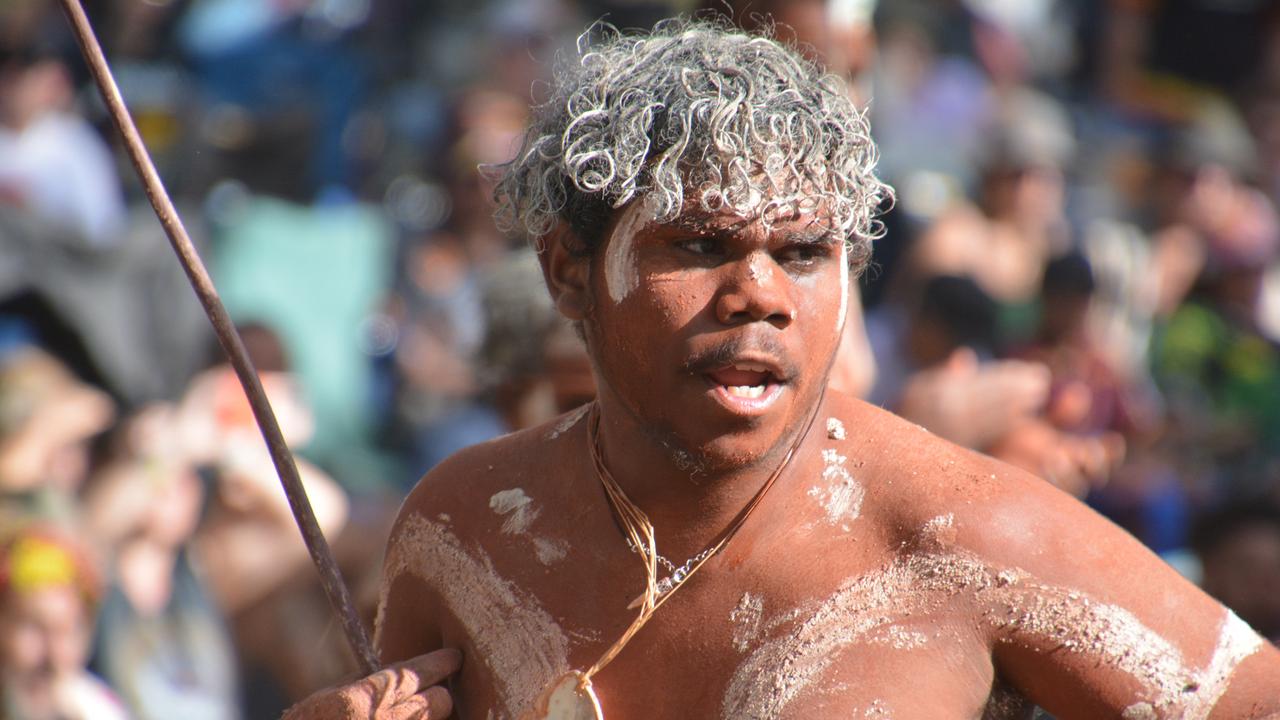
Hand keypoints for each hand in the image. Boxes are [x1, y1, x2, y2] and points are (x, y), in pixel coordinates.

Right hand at [283, 650, 460, 719]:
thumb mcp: (328, 698)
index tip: (453, 658)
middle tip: (436, 691)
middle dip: (439, 695)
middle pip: (441, 701)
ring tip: (406, 713)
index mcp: (364, 700)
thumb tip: (395, 669)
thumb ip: (363, 681)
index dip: (441, 662)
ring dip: (427, 718)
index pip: (418, 672)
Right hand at [896, 350, 1049, 449]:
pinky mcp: (952, 444)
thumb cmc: (906, 417)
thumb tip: (965, 356)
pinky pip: (983, 429)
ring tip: (1038, 393)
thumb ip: (943, 375)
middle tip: (1041, 379)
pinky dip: (1003, 420)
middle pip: (986, 393)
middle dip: (1015, 386)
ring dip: (1016, 401)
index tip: (1026, 371)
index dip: (1004, 374)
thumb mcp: (916, 390)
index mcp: (935, 389)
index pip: (978, 380)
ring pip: (988, 411)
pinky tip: (1021, 414)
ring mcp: (947, 427)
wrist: (887, 453)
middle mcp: (941, 406)